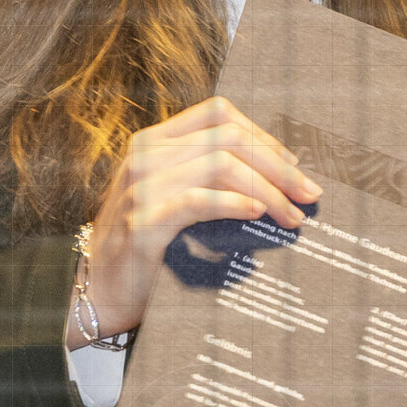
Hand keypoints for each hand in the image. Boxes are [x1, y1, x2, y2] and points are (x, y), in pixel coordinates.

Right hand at [74, 98, 323, 339]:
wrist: (98, 292)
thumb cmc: (144, 248)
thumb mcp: (171, 199)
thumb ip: (206, 177)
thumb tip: (277, 176)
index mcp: (154, 142)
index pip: (218, 114)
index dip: (261, 134)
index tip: (292, 163)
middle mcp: (145, 155)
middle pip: (227, 137)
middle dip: (277, 165)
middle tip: (308, 193)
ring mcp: (141, 187)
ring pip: (220, 165)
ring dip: (267, 189)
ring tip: (291, 215)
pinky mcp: (144, 222)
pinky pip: (199, 200)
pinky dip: (236, 203)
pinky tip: (258, 214)